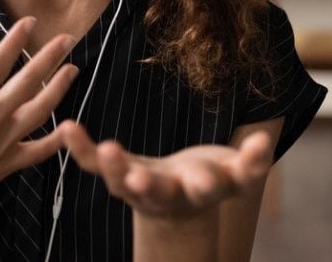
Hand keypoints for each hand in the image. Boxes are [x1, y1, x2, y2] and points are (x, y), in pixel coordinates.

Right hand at [0, 17, 79, 259]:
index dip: (13, 44)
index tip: (29, 22)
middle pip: (25, 86)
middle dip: (48, 60)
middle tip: (68, 37)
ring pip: (38, 114)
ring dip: (58, 91)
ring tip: (74, 70)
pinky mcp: (3, 168)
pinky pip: (36, 152)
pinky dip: (55, 140)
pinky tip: (69, 129)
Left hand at [58, 120, 272, 221]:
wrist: (181, 204)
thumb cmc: (214, 179)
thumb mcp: (237, 174)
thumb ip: (251, 162)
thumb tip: (265, 143)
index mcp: (199, 192)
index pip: (205, 189)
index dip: (206, 183)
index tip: (207, 178)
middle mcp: (166, 194)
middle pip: (157, 193)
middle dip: (150, 186)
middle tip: (140, 179)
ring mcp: (138, 186)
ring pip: (121, 181)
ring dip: (112, 167)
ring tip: (105, 148)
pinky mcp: (117, 174)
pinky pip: (93, 164)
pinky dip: (79, 149)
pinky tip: (66, 127)